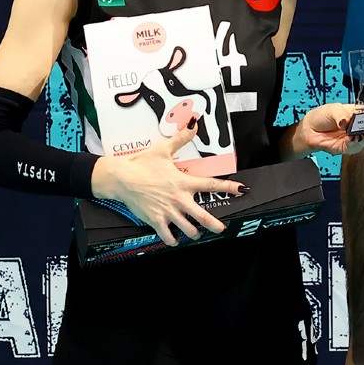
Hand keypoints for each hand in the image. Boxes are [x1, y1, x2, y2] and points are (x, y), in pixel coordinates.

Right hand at [90, 121, 244, 245]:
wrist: (121, 178)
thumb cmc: (141, 164)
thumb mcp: (163, 149)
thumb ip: (181, 138)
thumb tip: (193, 124)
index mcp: (183, 182)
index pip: (211, 184)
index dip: (229, 187)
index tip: (242, 190)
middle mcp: (179, 199)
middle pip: (203, 216)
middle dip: (215, 225)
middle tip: (221, 229)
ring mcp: (168, 211)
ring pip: (188, 229)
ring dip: (193, 233)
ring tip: (195, 234)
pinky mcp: (156, 220)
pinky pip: (168, 236)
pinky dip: (172, 240)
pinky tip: (174, 241)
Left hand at [289, 102, 363, 158]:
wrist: (309, 130)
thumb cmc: (322, 116)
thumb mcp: (332, 109)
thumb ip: (341, 114)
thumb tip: (347, 121)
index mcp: (359, 113)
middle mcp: (360, 126)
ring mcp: (356, 137)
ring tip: (361, 134)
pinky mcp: (349, 147)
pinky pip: (358, 147)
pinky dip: (355, 144)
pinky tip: (351, 139)